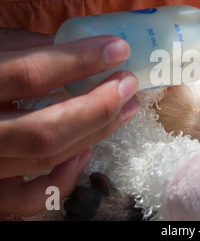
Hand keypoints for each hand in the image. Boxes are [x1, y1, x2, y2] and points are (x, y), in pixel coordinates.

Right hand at [0, 27, 139, 216]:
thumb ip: (25, 48)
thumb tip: (80, 47)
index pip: (29, 75)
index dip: (79, 60)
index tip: (119, 49)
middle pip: (46, 130)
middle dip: (98, 107)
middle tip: (128, 84)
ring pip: (46, 158)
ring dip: (95, 132)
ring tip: (126, 108)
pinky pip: (27, 198)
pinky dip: (63, 178)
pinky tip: (86, 151)